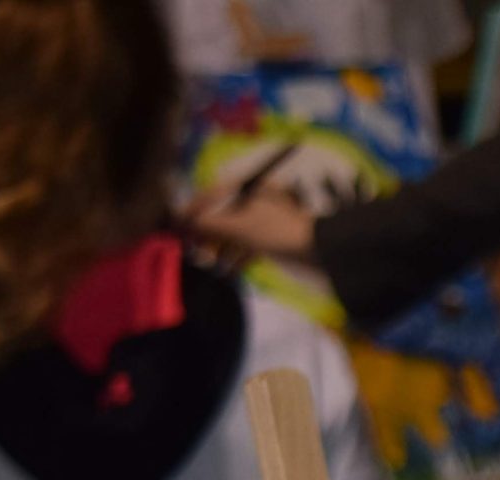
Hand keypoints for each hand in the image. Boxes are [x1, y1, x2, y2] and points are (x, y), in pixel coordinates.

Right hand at [184, 183, 316, 265]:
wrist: (322, 251)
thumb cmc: (278, 232)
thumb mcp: (239, 227)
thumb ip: (209, 224)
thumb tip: (181, 221)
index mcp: (247, 188)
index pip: (211, 195)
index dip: (193, 210)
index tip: (177, 226)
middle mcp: (254, 201)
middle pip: (222, 216)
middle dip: (207, 234)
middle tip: (193, 251)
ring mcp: (264, 222)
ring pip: (235, 234)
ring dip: (221, 249)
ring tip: (210, 263)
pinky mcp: (273, 240)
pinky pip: (249, 248)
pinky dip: (238, 258)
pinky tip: (229, 271)